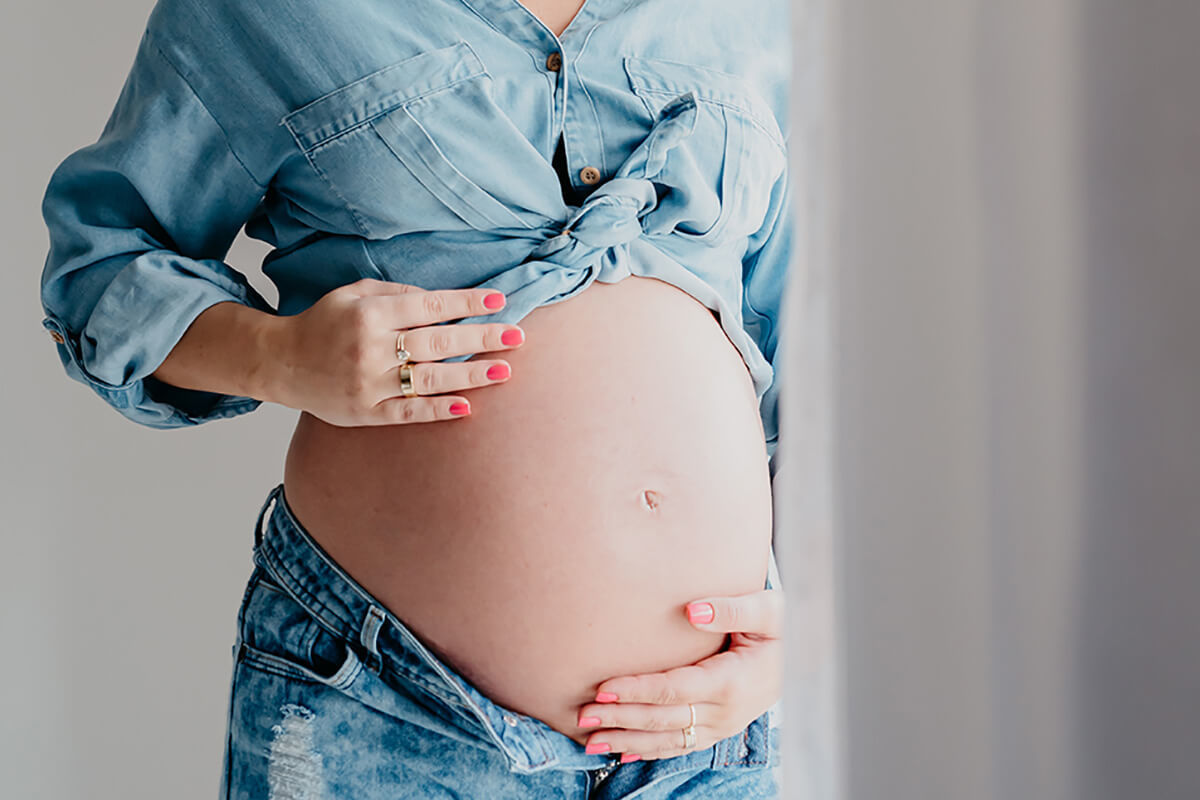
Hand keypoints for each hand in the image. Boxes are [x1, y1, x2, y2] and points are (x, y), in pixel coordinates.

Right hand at [263, 278, 524, 425]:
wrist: (281, 362)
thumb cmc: (325, 323)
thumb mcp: (354, 294)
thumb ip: (397, 293)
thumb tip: (443, 301)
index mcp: (370, 313)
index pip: (430, 306)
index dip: (467, 303)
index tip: (500, 301)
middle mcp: (371, 348)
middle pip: (438, 343)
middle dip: (481, 339)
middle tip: (517, 336)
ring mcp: (369, 383)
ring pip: (430, 379)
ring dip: (471, 376)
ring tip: (504, 371)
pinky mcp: (365, 412)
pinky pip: (408, 411)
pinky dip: (438, 410)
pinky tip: (467, 407)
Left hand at [575, 588, 782, 762]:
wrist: (804, 657)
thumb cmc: (782, 627)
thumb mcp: (768, 611)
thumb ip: (731, 609)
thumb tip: (692, 610)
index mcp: (733, 681)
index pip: (675, 689)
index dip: (638, 690)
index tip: (604, 687)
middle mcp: (726, 711)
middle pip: (664, 719)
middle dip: (621, 718)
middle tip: (584, 716)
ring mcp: (721, 725)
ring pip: (667, 739)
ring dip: (627, 741)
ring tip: (590, 741)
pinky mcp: (717, 730)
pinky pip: (679, 746)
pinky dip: (649, 751)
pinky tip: (622, 752)